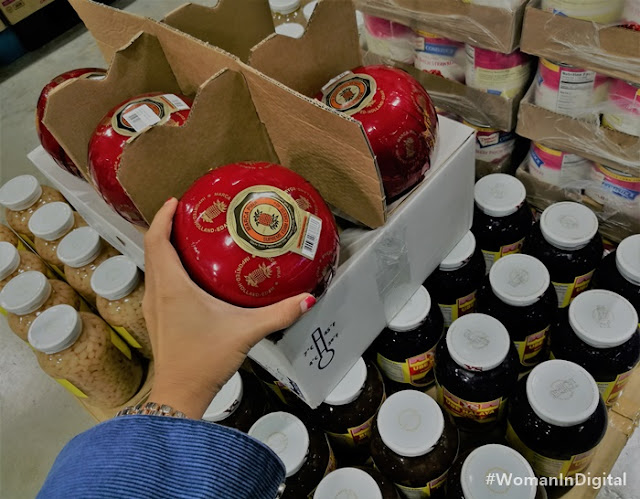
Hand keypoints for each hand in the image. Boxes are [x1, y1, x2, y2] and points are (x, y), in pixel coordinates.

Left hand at [144, 198, 315, 418]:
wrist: (180, 394)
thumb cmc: (205, 360)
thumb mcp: (245, 332)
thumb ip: (278, 314)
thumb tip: (308, 298)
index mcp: (172, 287)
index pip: (156, 241)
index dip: (162, 217)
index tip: (176, 200)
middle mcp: (157, 292)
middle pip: (152, 249)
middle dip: (165, 227)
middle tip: (189, 213)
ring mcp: (153, 306)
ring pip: (153, 266)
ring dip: (164, 247)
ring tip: (190, 237)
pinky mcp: (157, 318)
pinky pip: (157, 281)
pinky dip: (167, 266)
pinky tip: (190, 272)